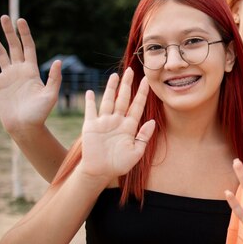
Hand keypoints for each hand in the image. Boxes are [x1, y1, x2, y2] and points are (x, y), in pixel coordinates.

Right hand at [0, 15, 60, 133]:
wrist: (25, 126)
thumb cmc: (40, 113)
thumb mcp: (50, 95)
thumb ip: (54, 78)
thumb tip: (59, 61)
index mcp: (32, 71)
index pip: (28, 48)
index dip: (24, 34)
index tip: (20, 20)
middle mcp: (20, 71)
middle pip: (13, 47)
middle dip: (9, 32)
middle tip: (4, 17)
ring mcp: (8, 77)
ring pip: (1, 54)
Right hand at [80, 68, 154, 182]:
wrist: (101, 172)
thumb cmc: (119, 165)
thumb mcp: (136, 152)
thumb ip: (144, 137)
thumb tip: (153, 122)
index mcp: (129, 127)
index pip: (137, 106)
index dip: (142, 93)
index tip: (147, 81)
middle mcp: (117, 121)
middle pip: (123, 99)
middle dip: (127, 85)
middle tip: (131, 70)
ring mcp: (104, 123)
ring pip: (108, 101)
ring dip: (111, 88)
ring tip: (114, 75)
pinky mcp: (91, 127)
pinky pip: (91, 111)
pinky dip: (90, 102)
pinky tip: (90, 92)